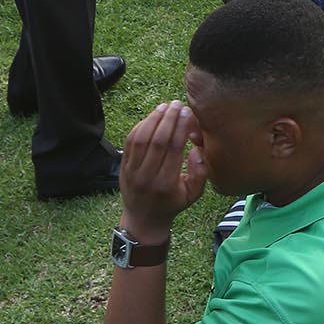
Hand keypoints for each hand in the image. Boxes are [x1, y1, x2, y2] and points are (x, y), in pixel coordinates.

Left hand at [119, 101, 209, 239]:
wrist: (143, 218)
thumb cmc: (172, 204)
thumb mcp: (193, 195)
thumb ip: (200, 173)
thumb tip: (196, 149)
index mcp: (166, 183)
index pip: (173, 149)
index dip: (180, 128)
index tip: (187, 113)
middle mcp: (147, 176)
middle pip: (157, 140)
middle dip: (168, 119)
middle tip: (177, 104)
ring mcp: (132, 171)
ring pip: (141, 139)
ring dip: (153, 119)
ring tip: (164, 107)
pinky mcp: (123, 167)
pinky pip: (130, 142)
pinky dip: (140, 127)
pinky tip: (151, 117)